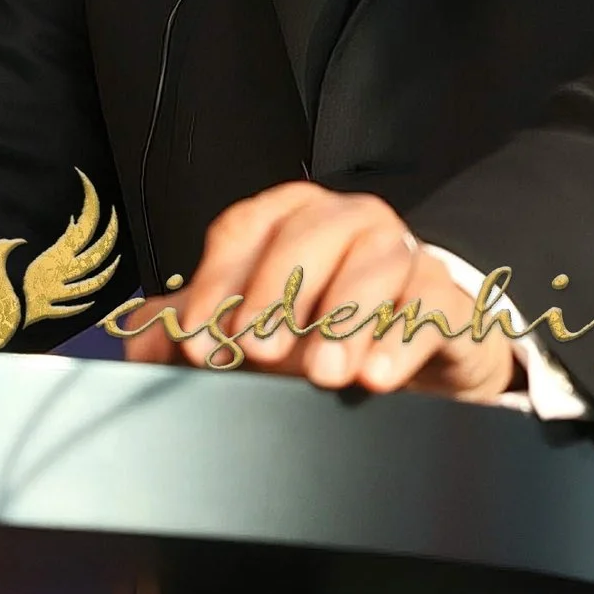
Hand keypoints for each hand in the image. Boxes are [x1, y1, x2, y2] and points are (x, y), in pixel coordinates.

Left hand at [120, 182, 515, 400]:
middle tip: (257, 350)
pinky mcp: (450, 300)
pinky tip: (377, 376)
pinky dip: (404, 338)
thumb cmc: (320, 334)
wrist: (416, 363)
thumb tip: (143, 342)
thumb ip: (193, 331)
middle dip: (278, 292)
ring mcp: (406, 254)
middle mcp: (350, 222)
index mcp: (292, 217)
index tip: (197, 339)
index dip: (217, 282)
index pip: (246, 228)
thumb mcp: (254, 333)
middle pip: (311, 232)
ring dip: (346, 317)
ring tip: (323, 374)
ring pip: (378, 261)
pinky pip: (433, 304)